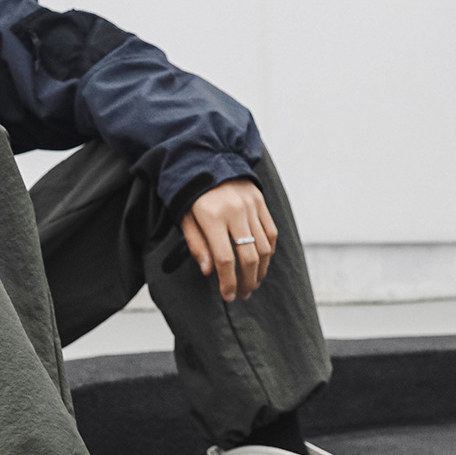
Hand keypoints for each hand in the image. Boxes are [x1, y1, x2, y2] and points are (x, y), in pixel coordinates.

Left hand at [180, 179, 277, 301]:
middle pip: (248, 257)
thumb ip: (196, 244)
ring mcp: (251, 206)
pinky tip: (262, 264)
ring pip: (263, 247)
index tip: (229, 296)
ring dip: (260, 270)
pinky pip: (270, 233)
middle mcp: (235, 211)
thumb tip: (209, 271)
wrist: (207, 158)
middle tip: (244, 294)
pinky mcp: (261, 202)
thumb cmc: (191, 193)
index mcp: (212, 217)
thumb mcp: (185, 218)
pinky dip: (269, 252)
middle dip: (247, 281)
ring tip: (254, 283)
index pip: (225, 259)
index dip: (228, 282)